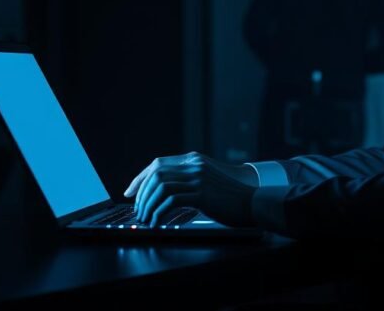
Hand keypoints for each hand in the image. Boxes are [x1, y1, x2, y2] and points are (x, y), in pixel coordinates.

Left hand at [124, 152, 258, 227]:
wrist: (253, 202)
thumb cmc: (230, 197)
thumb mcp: (207, 181)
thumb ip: (189, 180)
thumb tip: (163, 192)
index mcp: (193, 161)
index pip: (158, 164)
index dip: (140, 178)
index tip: (130, 192)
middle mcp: (194, 166)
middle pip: (156, 174)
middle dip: (141, 194)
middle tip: (137, 210)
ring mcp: (198, 178)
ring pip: (160, 187)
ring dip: (148, 204)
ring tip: (146, 218)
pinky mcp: (202, 193)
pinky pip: (171, 201)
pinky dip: (159, 212)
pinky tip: (157, 222)